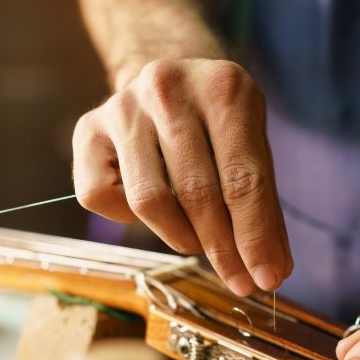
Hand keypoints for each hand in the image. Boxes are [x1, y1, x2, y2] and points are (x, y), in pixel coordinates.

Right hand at [72, 58, 291, 295]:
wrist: (171, 78)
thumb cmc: (219, 126)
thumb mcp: (253, 148)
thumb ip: (264, 206)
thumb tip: (273, 269)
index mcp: (223, 89)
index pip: (243, 179)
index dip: (255, 237)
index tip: (266, 279)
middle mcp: (167, 89)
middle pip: (197, 193)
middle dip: (222, 249)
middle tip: (240, 281)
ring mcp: (122, 107)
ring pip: (150, 201)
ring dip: (182, 237)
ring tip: (200, 241)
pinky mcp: (87, 129)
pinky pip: (103, 197)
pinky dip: (129, 219)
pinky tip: (155, 208)